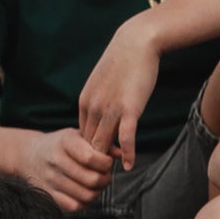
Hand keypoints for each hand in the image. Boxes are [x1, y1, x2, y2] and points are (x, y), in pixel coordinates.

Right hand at [10, 126, 114, 211]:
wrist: (31, 154)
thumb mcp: (79, 136)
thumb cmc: (62, 144)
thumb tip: (120, 154)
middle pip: (91, 179)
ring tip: (97, 184)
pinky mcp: (47, 194)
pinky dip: (84, 202)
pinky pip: (73, 206)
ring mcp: (50, 178)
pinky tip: (84, 193)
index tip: (107, 162)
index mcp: (65, 141)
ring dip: (97, 192)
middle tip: (105, 175)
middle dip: (105, 179)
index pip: (91, 158)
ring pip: (85, 195)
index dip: (106, 163)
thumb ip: (101, 142)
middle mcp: (55, 159)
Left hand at [74, 21, 164, 171]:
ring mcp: (110, 110)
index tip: (97, 161)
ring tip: (114, 174)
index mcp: (84, 102)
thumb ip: (99, 100)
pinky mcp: (129, 110)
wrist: (136, 42)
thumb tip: (102, 114)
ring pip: (105, 144)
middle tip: (101, 176)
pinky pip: (126, 139)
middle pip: (91, 143)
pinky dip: (127, 155)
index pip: (82, 135)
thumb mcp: (102, 82)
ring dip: (109, 161)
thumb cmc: (123, 61)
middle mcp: (93, 108)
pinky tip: (129, 166)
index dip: (89, 150)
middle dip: (95, 161)